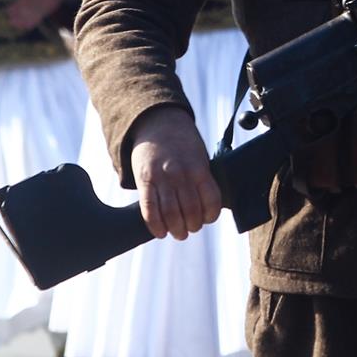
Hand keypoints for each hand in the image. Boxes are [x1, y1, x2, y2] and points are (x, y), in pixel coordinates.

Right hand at [127, 106, 222, 240]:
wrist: (158, 123)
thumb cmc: (182, 145)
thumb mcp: (200, 156)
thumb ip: (203, 179)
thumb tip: (210, 208)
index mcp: (199, 168)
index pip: (211, 201)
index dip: (210, 216)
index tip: (207, 219)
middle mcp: (181, 173)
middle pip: (191, 211)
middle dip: (193, 226)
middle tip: (190, 228)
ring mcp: (162, 177)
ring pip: (171, 214)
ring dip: (176, 230)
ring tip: (178, 233)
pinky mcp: (145, 181)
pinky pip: (149, 209)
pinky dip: (155, 226)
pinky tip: (160, 232)